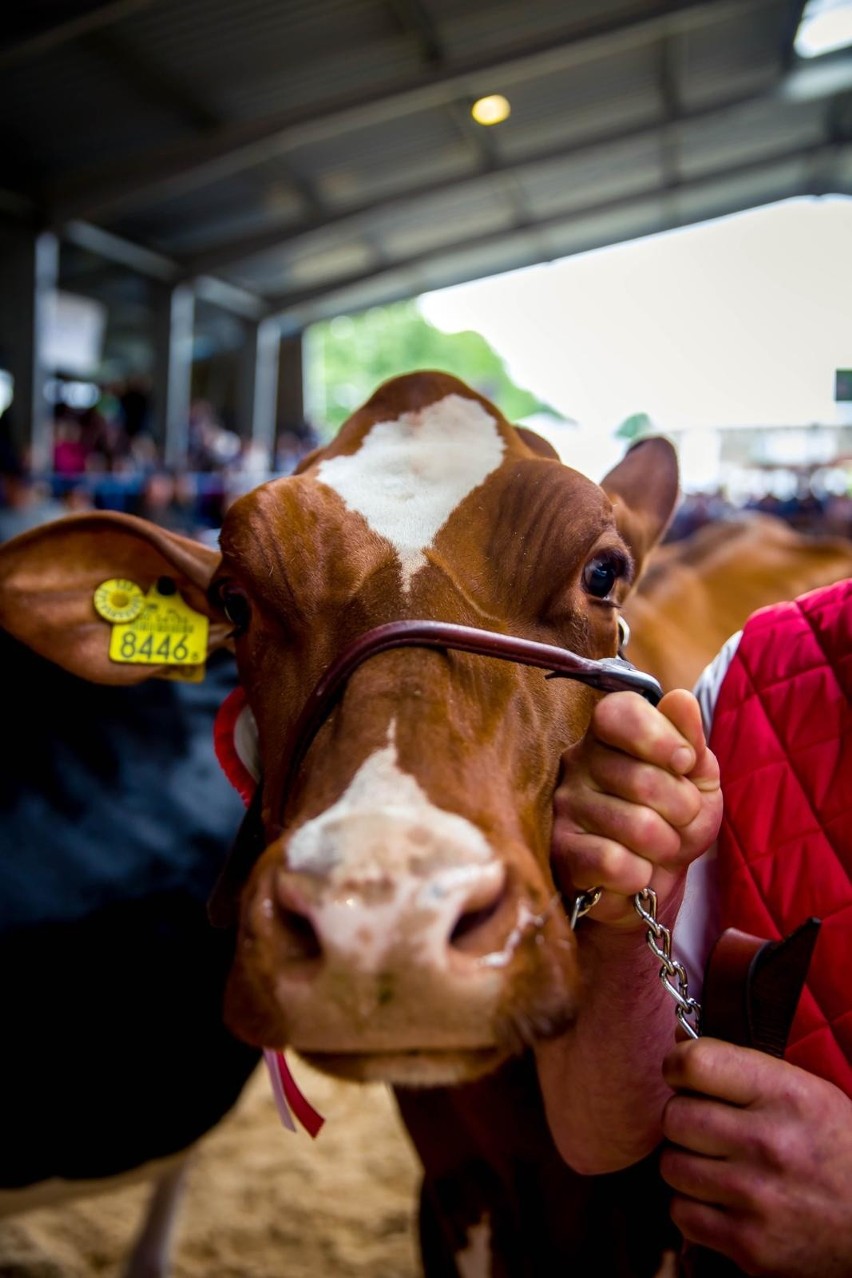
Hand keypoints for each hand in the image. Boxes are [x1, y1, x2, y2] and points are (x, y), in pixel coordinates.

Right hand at [551, 688, 720, 926]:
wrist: (650, 886)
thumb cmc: (673, 821)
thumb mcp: (697, 779)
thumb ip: (691, 740)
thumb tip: (681, 699)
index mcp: (610, 735)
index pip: (619, 712)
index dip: (660, 737)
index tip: (685, 763)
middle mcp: (579, 762)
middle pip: (644, 778)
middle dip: (682, 809)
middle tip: (679, 821)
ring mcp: (565, 805)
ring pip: (637, 825)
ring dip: (665, 846)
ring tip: (657, 848)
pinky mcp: (562, 851)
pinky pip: (615, 861)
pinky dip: (641, 875)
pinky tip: (634, 872)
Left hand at [661, 1039, 851, 1275]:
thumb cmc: (837, 1150)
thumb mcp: (807, 1092)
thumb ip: (742, 1066)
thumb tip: (677, 1041)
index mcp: (787, 1095)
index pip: (695, 1064)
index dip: (678, 1066)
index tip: (683, 1077)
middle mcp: (769, 1143)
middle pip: (674, 1116)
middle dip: (684, 1119)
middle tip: (706, 1128)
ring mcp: (757, 1197)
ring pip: (671, 1166)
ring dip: (686, 1164)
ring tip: (716, 1164)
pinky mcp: (749, 1245)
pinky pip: (681, 1213)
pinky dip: (693, 1207)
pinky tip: (720, 1199)